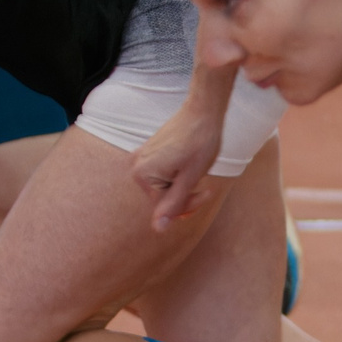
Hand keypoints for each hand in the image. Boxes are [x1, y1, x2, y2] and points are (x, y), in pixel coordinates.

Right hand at [131, 102, 223, 231]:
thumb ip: (173, 205)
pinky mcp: (149, 153)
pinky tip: (190, 167)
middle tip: (205, 189)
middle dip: (185, 198)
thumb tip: (157, 230)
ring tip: (199, 176)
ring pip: (164, 188)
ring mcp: (141, 159)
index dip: (187, 206)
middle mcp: (135, 166)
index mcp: (142, 174)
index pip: (163, 208)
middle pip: (162, 198)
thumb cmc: (199, 143)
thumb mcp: (189, 179)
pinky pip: (163, 176)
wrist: (203, 111)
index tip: (206, 193)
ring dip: (183, 188)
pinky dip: (178, 177)